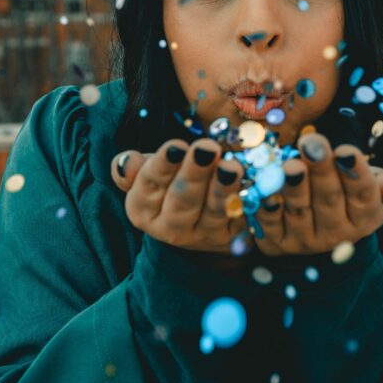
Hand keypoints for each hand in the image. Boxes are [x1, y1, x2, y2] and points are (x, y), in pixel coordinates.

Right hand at [110, 138, 248, 253]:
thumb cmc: (169, 180)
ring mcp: (203, 235)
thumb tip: (127, 162)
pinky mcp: (233, 237)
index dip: (162, 167)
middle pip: (181, 202)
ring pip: (213, 213)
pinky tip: (254, 182)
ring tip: (232, 166)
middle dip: (194, 174)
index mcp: (143, 210)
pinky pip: (242, 218)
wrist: (199, 215)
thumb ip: (133, 168)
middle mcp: (170, 229)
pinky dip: (249, 201)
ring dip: (223, 189)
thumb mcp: (149, 171)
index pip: (149, 187)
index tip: (176, 146)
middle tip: (207, 148)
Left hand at [255, 133, 382, 255]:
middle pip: (329, 199)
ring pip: (300, 210)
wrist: (316, 230)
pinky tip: (264, 187)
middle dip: (321, 170)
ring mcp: (304, 240)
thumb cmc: (347, 195)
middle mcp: (337, 233)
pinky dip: (267, 205)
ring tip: (290, 165)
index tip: (346, 151)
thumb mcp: (372, 187)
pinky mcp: (276, 241)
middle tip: (313, 144)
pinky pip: (269, 222)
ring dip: (294, 187)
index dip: (355, 174)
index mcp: (365, 218)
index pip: (363, 195)